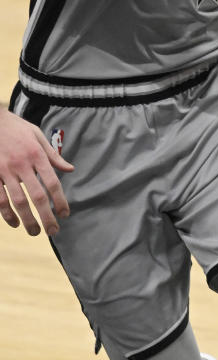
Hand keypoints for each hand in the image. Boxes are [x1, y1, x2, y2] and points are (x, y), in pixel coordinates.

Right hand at [0, 111, 73, 235]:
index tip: (65, 214)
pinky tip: (14, 223)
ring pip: (17, 201)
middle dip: (46, 216)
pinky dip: (6, 213)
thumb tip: (70, 169)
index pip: (52, 183)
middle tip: (53, 232)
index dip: (60, 201)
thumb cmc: (15, 127)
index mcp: (36, 155)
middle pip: (37, 196)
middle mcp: (21, 164)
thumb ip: (53, 155)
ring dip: (27, 219)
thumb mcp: (37, 135)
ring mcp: (4, 171)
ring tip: (35, 232)